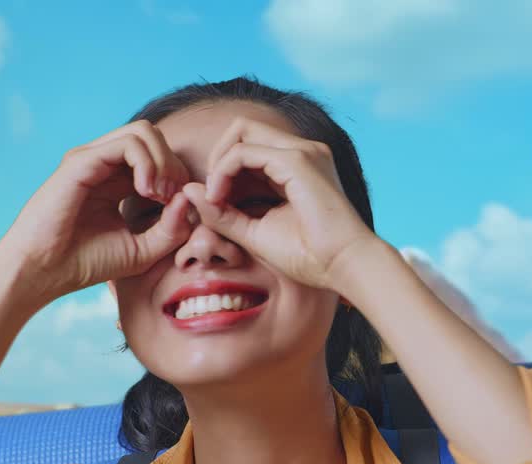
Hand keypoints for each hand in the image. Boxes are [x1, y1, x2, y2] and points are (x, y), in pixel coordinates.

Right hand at [0, 120, 196, 308]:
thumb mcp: (144, 250)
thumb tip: (189, 197)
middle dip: (174, 165)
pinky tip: (148, 190)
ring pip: (144, 132)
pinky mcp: (81, 160)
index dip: (179, 177)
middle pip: (155, 138)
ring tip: (160, 194)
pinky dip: (147, 163)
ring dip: (163, 160)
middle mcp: (104, 164)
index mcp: (117, 180)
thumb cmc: (87, 262)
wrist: (43, 272)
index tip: (181, 209)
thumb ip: (172, 228)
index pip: (160, 157)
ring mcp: (92, 158)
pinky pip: (127, 144)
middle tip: (173, 199)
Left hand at [179, 117, 380, 290]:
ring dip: (218, 161)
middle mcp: (302, 151)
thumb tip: (188, 190)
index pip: (248, 147)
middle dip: (216, 156)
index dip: (222, 169)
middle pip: (242, 129)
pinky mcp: (296, 160)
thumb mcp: (255, 232)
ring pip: (241, 131)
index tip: (214, 203)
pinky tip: (219, 196)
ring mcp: (302, 151)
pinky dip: (223, 170)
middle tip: (209, 193)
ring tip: (214, 196)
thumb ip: (223, 212)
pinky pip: (243, 150)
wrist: (344, 266)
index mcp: (297, 166)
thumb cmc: (309, 257)